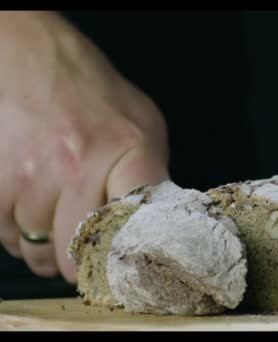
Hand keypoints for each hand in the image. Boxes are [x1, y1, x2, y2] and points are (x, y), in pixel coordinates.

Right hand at [0, 12, 169, 282]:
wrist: (32, 56)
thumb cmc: (93, 94)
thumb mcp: (144, 125)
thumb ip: (151, 173)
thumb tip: (155, 221)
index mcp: (128, 152)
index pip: (135, 230)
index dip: (130, 259)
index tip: (128, 269)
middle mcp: (79, 166)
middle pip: (78, 254)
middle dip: (82, 264)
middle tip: (87, 255)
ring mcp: (33, 175)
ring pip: (37, 249)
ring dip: (47, 248)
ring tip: (57, 222)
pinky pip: (5, 234)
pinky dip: (16, 234)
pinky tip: (30, 211)